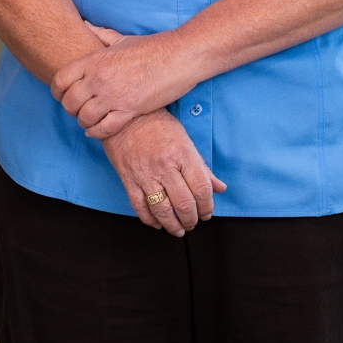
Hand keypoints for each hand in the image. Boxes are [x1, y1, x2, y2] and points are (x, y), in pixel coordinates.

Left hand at [53, 29, 203, 138]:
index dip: (57, 91)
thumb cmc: (150, 47)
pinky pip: (105, 127)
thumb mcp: (120, 38)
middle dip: (69, 109)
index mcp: (93, 61)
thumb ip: (99, 33)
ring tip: (86, 122)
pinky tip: (96, 131)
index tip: (61, 96)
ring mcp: (114, 95)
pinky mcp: (130, 109)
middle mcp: (99, 78)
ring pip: (84, 117)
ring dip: (83, 122)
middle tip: (75, 111)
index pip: (60, 80)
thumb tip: (84, 24)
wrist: (178, 57)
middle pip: (69, 101)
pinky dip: (97, 132)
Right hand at [102, 112, 224, 235]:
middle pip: (184, 204)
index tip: (207, 212)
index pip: (202, 189)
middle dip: (191, 219)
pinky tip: (156, 223)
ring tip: (177, 229)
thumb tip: (220, 188)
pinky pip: (139, 206)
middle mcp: (165, 166)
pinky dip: (149, 219)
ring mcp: (145, 173)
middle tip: (192, 223)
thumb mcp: (184, 140)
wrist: (123, 114)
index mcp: (182, 154)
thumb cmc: (156, 124)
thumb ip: (202, 167)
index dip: (207, 206)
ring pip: (162, 210)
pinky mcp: (127, 178)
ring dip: (172, 225)